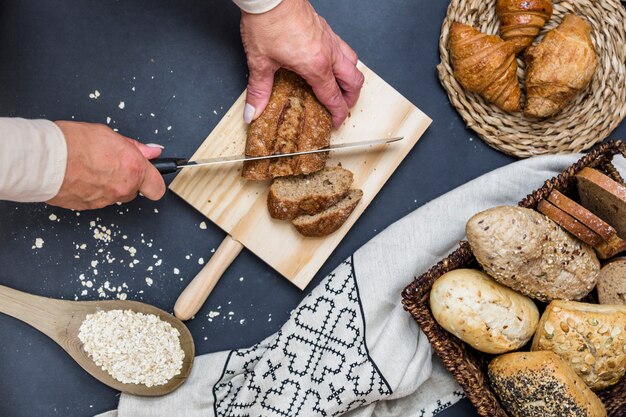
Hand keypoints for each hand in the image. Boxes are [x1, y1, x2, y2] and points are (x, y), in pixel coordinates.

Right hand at [47, 121, 165, 209]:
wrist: (42, 160)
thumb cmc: (72, 143)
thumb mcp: (109, 135)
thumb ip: (135, 147)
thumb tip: (152, 152)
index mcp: (133, 169)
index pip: (157, 187)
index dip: (153, 180)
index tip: (149, 173)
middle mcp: (123, 188)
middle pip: (134, 191)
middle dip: (127, 179)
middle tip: (112, 163)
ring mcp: (105, 200)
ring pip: (115, 195)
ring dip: (108, 185)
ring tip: (91, 167)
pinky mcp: (88, 207)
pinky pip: (97, 199)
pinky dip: (92, 190)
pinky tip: (81, 176)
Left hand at [240, 0, 363, 127]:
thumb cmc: (267, 22)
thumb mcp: (260, 62)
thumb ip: (259, 90)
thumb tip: (253, 111)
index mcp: (316, 66)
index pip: (334, 97)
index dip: (337, 113)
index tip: (335, 122)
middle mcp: (328, 53)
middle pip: (354, 81)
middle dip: (351, 98)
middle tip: (343, 107)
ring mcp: (329, 39)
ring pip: (353, 62)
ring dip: (351, 77)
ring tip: (342, 86)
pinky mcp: (325, 28)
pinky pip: (344, 47)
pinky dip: (344, 59)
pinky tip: (332, 61)